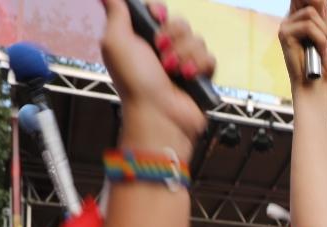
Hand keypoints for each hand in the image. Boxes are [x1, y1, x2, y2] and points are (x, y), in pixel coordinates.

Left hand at [100, 0, 212, 160]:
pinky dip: (198, 67)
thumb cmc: (134, 82)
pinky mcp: (201, 76)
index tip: (157, 17)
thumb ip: (116, 13)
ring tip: (173, 71)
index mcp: (143, 39)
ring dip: (184, 54)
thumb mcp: (116, 42)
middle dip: (173, 36)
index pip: (159, 12)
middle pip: (180, 23)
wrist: (159, 114)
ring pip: (197, 40)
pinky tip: (187, 78)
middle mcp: (164, 49)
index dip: (160, 12)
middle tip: (161, 52)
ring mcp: (184, 63)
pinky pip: (210, 58)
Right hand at [279, 0, 326, 100]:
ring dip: (324, 34)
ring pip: (311, 13)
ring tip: (322, 49)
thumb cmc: (325, 64)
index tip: (320, 2)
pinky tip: (318, 52)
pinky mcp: (284, 34)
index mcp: (301, 18)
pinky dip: (320, 40)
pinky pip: (308, 26)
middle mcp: (291, 19)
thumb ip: (323, 14)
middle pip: (311, 1)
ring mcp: (286, 26)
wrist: (318, 85)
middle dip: (324, 20)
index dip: (315, 0)